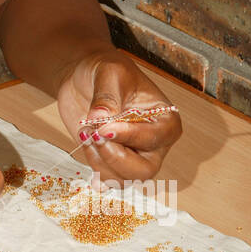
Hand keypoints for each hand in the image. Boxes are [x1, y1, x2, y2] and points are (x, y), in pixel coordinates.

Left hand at [56, 47, 181, 181]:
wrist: (84, 79)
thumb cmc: (106, 70)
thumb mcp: (109, 72)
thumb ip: (106, 96)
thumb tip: (101, 118)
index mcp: (165, 119)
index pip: (156, 138)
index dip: (130, 137)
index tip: (104, 128)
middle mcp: (154, 144)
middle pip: (144, 170)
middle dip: (114, 156)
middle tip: (93, 133)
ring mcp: (134, 156)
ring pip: (123, 179)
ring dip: (98, 160)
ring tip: (85, 131)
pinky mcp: (113, 162)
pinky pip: (107, 181)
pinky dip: (94, 171)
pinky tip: (87, 150)